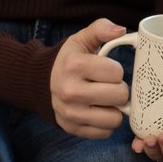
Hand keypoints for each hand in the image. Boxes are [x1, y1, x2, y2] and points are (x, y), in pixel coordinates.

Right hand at [50, 19, 131, 139]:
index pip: (117, 73)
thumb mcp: (82, 39)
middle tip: (108, 86)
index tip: (106, 70)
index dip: (116, 71)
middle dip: (119, 90)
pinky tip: (97, 111)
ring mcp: (69, 113)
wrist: (42, 82)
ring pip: (115, 119)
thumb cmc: (70, 60)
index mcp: (74, 66)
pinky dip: (106, 123)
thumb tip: (120, 30)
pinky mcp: (72, 128)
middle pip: (119, 96)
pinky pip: (105, 132)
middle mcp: (69, 91)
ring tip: (104, 99)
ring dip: (114, 109)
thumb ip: (101, 29)